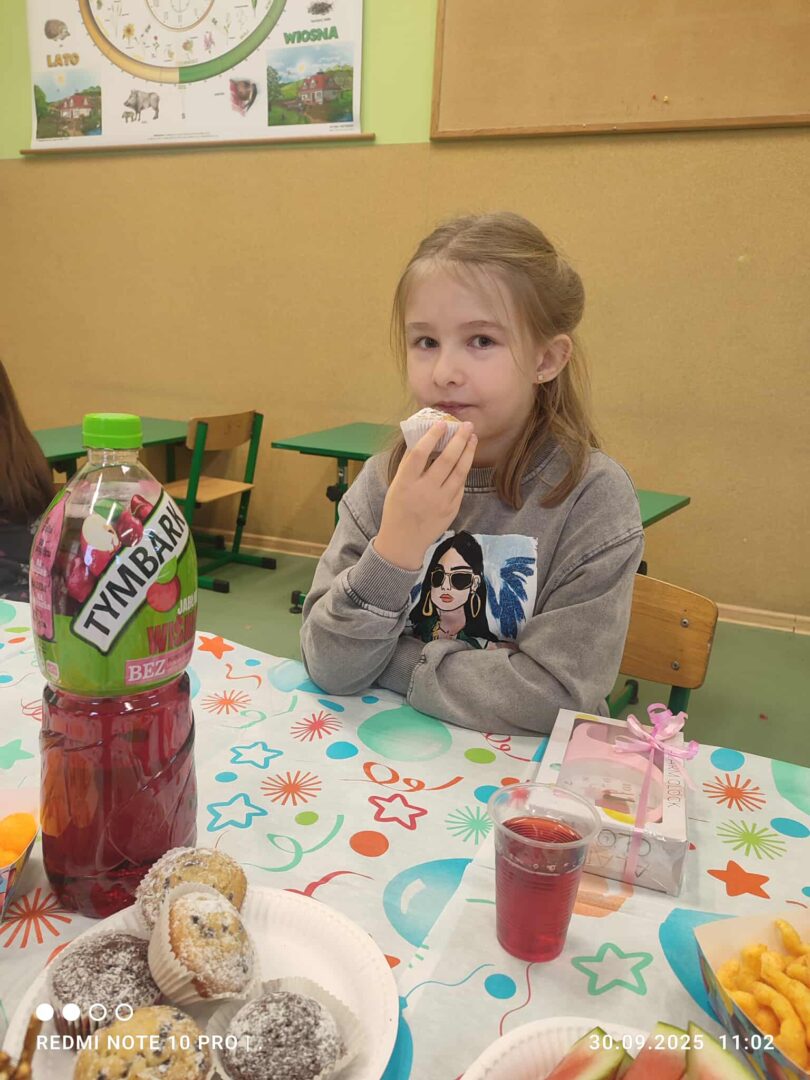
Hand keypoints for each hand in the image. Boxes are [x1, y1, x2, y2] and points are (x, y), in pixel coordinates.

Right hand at [374, 421, 476, 569]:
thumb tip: (424, 439)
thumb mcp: (396, 485)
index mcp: (406, 483)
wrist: (403, 542)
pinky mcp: (451, 509)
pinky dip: (464, 471)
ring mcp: (441, 501)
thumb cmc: (397, 509)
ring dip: (468, 452)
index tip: (441, 423)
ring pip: (459, 472)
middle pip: (446, 460)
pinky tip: (466, 460)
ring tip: (472, 438)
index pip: (420, 454)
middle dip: (459, 440)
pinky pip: (460, 486)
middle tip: (467, 425)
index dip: (432, 436)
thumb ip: (409, 465)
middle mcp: (424, 491)